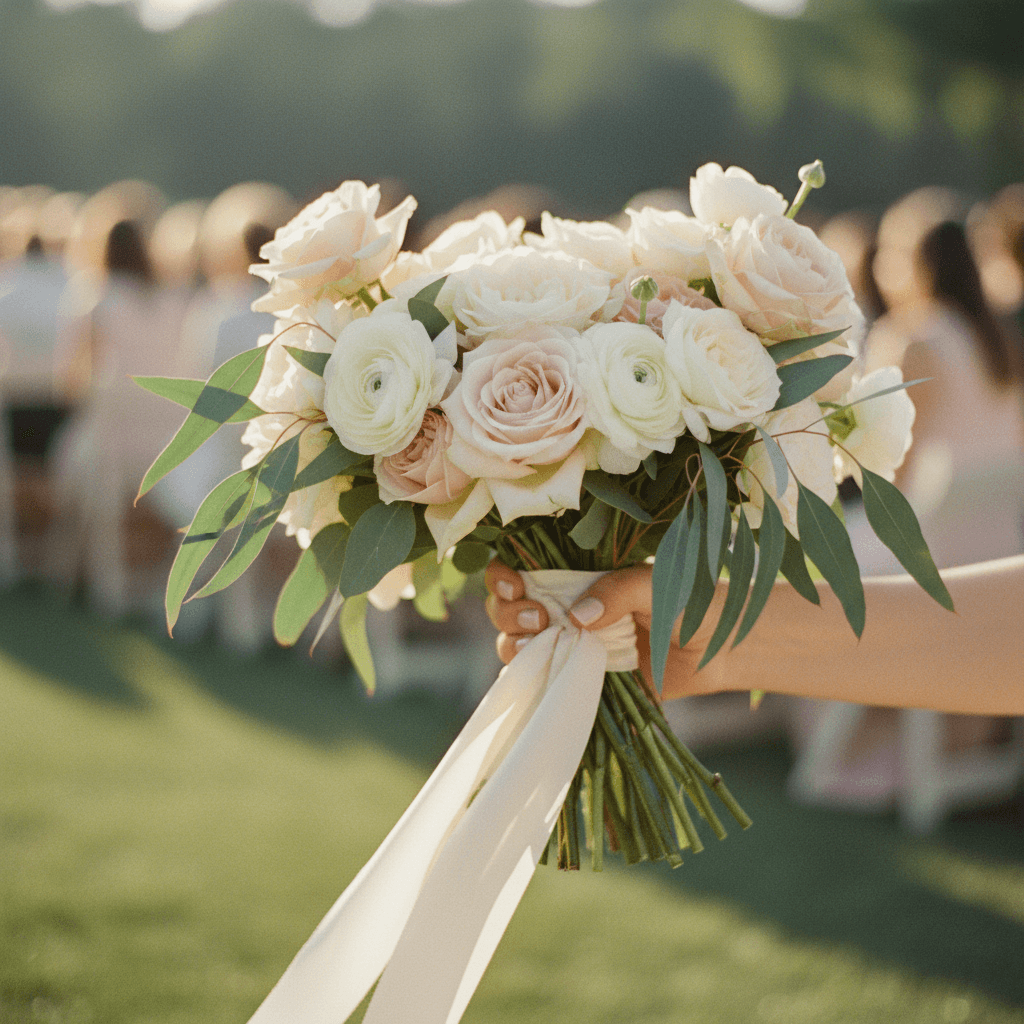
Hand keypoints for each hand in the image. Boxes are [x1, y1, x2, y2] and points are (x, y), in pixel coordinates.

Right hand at [484, 560, 719, 700]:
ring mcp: (571, 645)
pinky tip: (540, 675)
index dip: (504, 575)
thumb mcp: (656, 584)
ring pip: (517, 643)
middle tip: (537, 618)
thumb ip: (618, 591)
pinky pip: (544, 680)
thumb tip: (577, 617)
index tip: (515, 585)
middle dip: (507, 611)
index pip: (523, 568)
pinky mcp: (582, 679)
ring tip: (538, 643)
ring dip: (513, 643)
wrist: (721, 649)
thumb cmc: (692, 603)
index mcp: (577, 574)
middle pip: (507, 606)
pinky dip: (532, 679)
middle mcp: (565, 607)